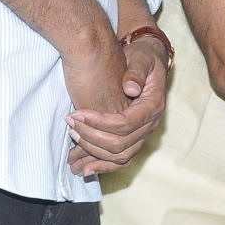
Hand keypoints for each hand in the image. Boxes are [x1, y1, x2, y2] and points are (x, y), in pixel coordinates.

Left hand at [68, 35, 168, 175]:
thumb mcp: (141, 58)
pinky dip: (101, 166)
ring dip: (93, 154)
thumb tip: (131, 89)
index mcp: (153, 106)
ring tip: (71, 146)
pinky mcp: (133, 138)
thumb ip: (136, 72)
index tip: (76, 114)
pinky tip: (83, 167)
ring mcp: (143, 134)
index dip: (99, 122)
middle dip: (91, 137)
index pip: (125, 123)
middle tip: (70, 124)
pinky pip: (120, 160)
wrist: (148, 60)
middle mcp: (151, 124)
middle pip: (120, 144)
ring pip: (119, 156)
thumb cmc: (142, 57)